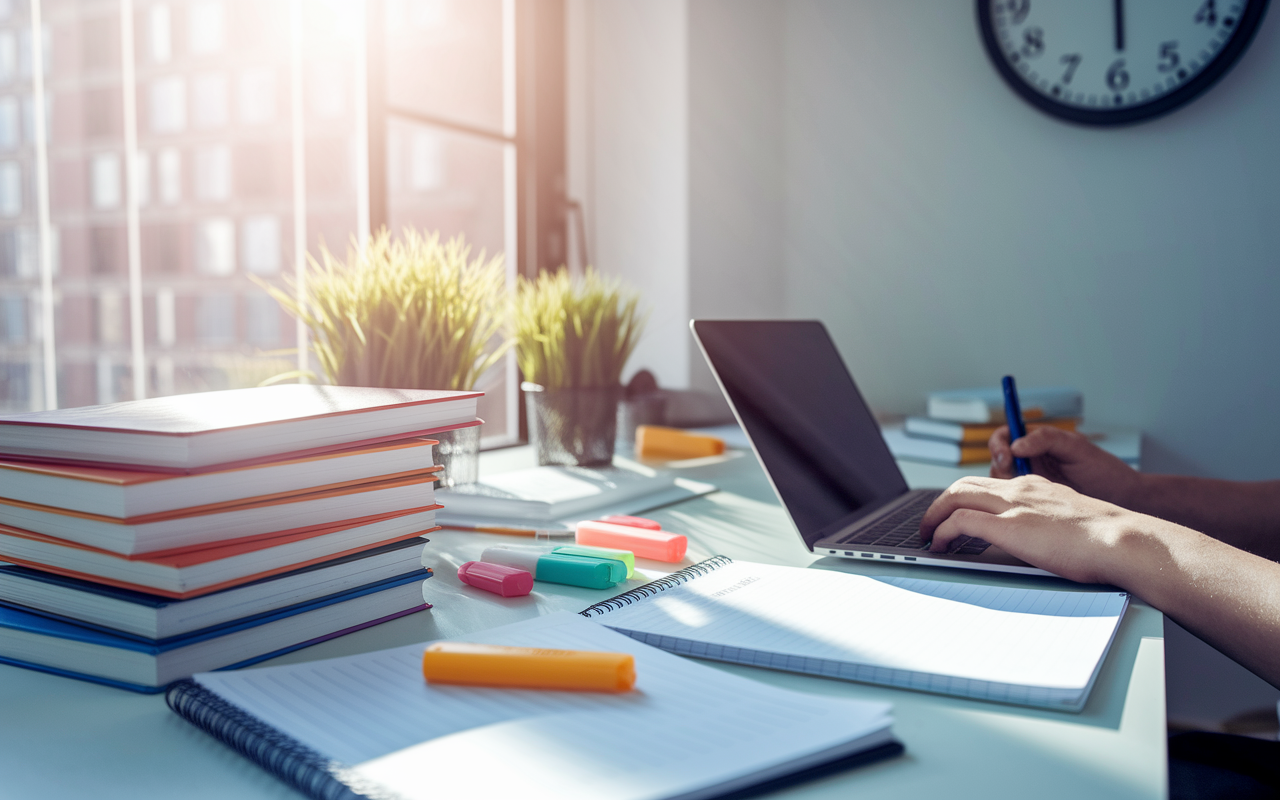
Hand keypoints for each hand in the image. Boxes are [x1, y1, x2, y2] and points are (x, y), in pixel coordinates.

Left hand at [920, 475, 1145, 583]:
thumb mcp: (1074, 523)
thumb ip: (1053, 524)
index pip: (988, 483)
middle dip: (940, 503)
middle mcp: (1020, 489)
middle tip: (930, 523)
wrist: (1124, 541)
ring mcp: (1013, 506)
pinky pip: (959, 522)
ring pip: (955, 497)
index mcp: (1036, 487)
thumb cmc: (1108, 541)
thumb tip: (1045, 541)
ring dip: (933, 516)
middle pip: (963, 485)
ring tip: (927, 534)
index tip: (954, 513)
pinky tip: (938, 545)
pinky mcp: (1008, 526)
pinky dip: (941, 531)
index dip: (964, 496)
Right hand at [989, 425, 1141, 506]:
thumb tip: (1016, 445)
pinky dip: (1013, 503)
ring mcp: (1031, 483)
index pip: (1005, 436)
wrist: (1123, 500)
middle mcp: (1030, 461)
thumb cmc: (1104, 471)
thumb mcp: (1077, 448)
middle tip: (1014, 476)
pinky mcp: (1034, 504)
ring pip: (1002, 482)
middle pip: (998, 460)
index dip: (999, 444)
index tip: (1007, 456)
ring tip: (1026, 491)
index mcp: (1037, 442)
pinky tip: (1028, 506)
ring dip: (1005, 486)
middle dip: (1000, 467)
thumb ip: (1046, 439)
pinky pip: (1013, 501)